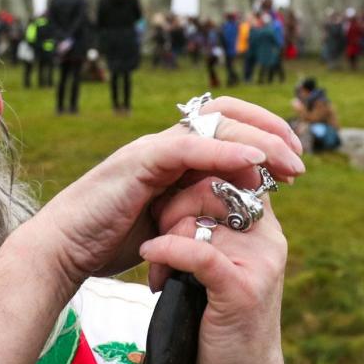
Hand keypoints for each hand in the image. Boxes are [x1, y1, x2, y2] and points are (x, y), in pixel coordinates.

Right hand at [26, 97, 304, 283]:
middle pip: (228, 113)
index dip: (264, 136)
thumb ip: (193, 212)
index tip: (292, 166)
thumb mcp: (165, 225)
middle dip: (272, 130)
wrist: (63, 250)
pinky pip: (191, 146)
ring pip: (216, 123)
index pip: (225, 126)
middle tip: (300, 160)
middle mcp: (165, 144)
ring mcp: (152, 148)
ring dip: (260, 139)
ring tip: (288, 162)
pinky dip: (225, 149)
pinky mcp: (140, 161)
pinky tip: (254, 160)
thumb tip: (227, 215)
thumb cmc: (106, 241)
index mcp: (172, 157)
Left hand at [137, 178, 290, 363]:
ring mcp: (260, 261)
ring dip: (166, 240)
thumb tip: (178, 192)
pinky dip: (167, 252)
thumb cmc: (222, 322)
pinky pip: (197, 250)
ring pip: (199, 220)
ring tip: (160, 272)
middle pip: (212, 189)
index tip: (163, 200)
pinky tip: (154, 266)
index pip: (231, 174)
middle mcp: (269, 237)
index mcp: (264, 227)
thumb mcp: (221, 266)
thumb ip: (213, 229)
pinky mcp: (242, 287)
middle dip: (172, 207)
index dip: (192, 178)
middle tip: (157, 239)